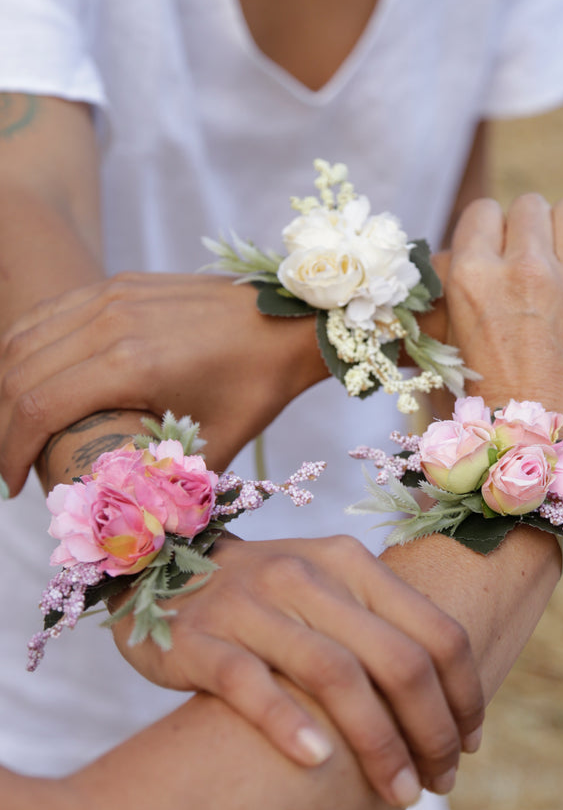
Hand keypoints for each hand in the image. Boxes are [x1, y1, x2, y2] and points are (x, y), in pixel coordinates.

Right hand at [0, 272, 326, 492]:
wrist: (287, 324)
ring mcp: (109, 295)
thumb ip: (163, 484)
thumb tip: (126, 525)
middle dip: (2, 425)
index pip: (35, 407)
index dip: (11, 453)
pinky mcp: (116, 284)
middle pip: (17, 372)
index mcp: (129, 364)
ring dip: (6, 383)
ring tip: (15, 427)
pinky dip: (26, 347)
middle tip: (12, 464)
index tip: (13, 486)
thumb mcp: (211, 447)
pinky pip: (48, 313)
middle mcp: (108, 321)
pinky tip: (31, 380)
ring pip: (22, 337)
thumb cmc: (255, 388)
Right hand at [112, 533, 484, 806]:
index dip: (465, 695)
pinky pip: (249, 682)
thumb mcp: (327, 592)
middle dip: (432, 731)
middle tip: (439, 783)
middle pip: (396, 659)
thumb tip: (450, 706)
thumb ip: (380, 629)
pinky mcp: (198, 638)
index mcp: (350, 562)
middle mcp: (305, 575)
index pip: (437, 630)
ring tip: (399, 793)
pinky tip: (317, 763)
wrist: (159, 572)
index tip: (469, 745)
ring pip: (334, 675)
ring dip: (378, 743)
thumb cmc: (265, 601)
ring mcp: (250, 604)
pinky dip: (287, 723)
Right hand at [446, 194, 562, 460]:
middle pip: (526, 207)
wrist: (550, 468)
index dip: (487, 234)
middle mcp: (522, 274)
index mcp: (470, 286)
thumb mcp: (446, 363)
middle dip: (526, 232)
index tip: (494, 254)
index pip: (480, 214)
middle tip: (530, 263)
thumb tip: (433, 280)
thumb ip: (444, 311)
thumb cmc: (489, 425)